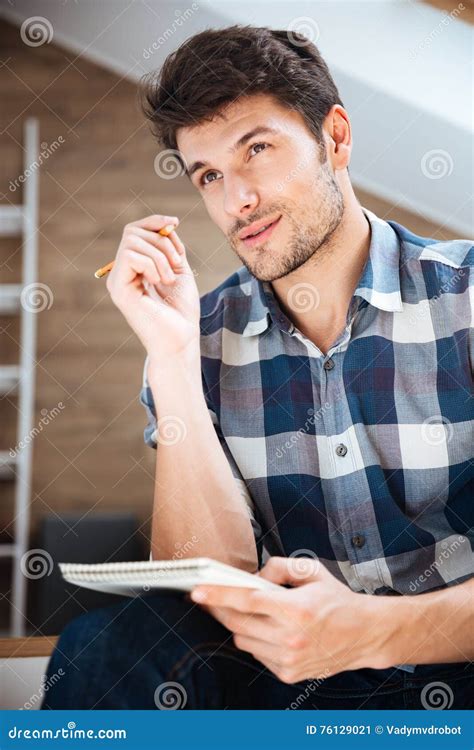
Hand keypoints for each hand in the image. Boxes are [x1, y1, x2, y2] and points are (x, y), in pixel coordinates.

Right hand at [106, 214, 199, 359]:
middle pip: (133, 232)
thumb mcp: (180, 269)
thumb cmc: (182, 311)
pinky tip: (160, 281)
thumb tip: (167, 224)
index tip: (175, 222)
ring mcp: (117, 281)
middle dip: (161, 240)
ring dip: (159, 255)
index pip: (135, 231)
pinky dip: (152, 264)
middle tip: (177, 262)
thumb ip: (171, 246)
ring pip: (132, 241)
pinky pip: (131, 256)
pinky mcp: (118, 289)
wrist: (181, 339)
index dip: (154, 221)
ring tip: (170, 278)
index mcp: (135, 267)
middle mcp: (122, 272)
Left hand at [191, 556, 383, 683]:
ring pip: (243, 640)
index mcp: (295, 609)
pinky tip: (269, 630)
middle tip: (209, 597)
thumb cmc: (337, 601)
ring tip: (252, 612)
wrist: (364, 634)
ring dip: (239, 625)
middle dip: (219, 609)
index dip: (218, 595)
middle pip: (237, 623)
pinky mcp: (287, 673)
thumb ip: (278, 567)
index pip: (246, 600)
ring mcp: (288, 659)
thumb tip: (253, 576)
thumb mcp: (311, 571)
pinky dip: (255, 640)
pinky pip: (256, 654)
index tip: (197, 591)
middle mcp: (290, 637)